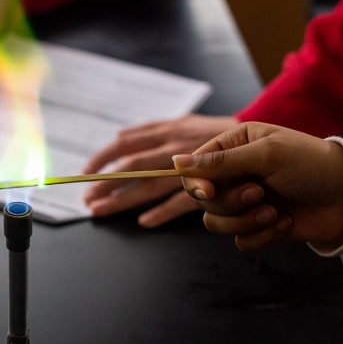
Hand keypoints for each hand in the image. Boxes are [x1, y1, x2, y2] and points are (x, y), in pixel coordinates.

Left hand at [82, 114, 237, 226]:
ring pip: (150, 186)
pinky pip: (181, 203)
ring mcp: (189, 169)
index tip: (87, 171)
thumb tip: (119, 136)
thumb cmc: (213, 132)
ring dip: (122, 200)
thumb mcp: (181, 122)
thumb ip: (150, 129)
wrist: (255, 139)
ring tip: (100, 210)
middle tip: (87, 198)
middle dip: (106, 183)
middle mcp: (174, 149)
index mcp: (166, 132)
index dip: (103, 157)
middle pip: (133, 167)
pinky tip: (144, 222)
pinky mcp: (206, 187)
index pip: (126, 144)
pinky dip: (162, 213)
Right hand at [173, 122, 342, 251]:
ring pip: (216, 223)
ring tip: (274, 212)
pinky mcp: (257, 226)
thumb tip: (176, 161)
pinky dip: (261, 236)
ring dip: (245, 221)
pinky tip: (284, 223)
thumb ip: (219, 162)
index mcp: (234, 147)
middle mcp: (236, 174)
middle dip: (230, 203)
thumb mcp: (265, 154)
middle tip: (259, 194)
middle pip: (202, 200)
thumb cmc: (313, 165)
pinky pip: (239, 241)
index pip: (194, 168)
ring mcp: (245, 202)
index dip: (197, 184)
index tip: (210, 192)